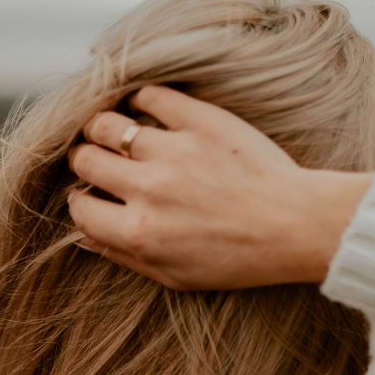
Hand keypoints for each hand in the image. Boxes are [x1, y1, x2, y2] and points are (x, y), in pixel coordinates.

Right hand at [65, 85, 372, 290]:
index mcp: (138, 232)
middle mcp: (148, 189)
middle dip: (85, 159)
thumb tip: (87, 238)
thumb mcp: (176, 277)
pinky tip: (141, 105)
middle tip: (97, 158)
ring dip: (102, 126)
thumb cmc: (239, 259)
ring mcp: (172, 151)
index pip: (80, 207)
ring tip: (112, 129)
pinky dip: (139, 97)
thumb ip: (126, 258)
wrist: (295, 226)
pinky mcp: (199, 121)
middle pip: (86, 160)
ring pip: (107, 124)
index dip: (82, 201)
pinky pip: (150, 96)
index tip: (94, 196)